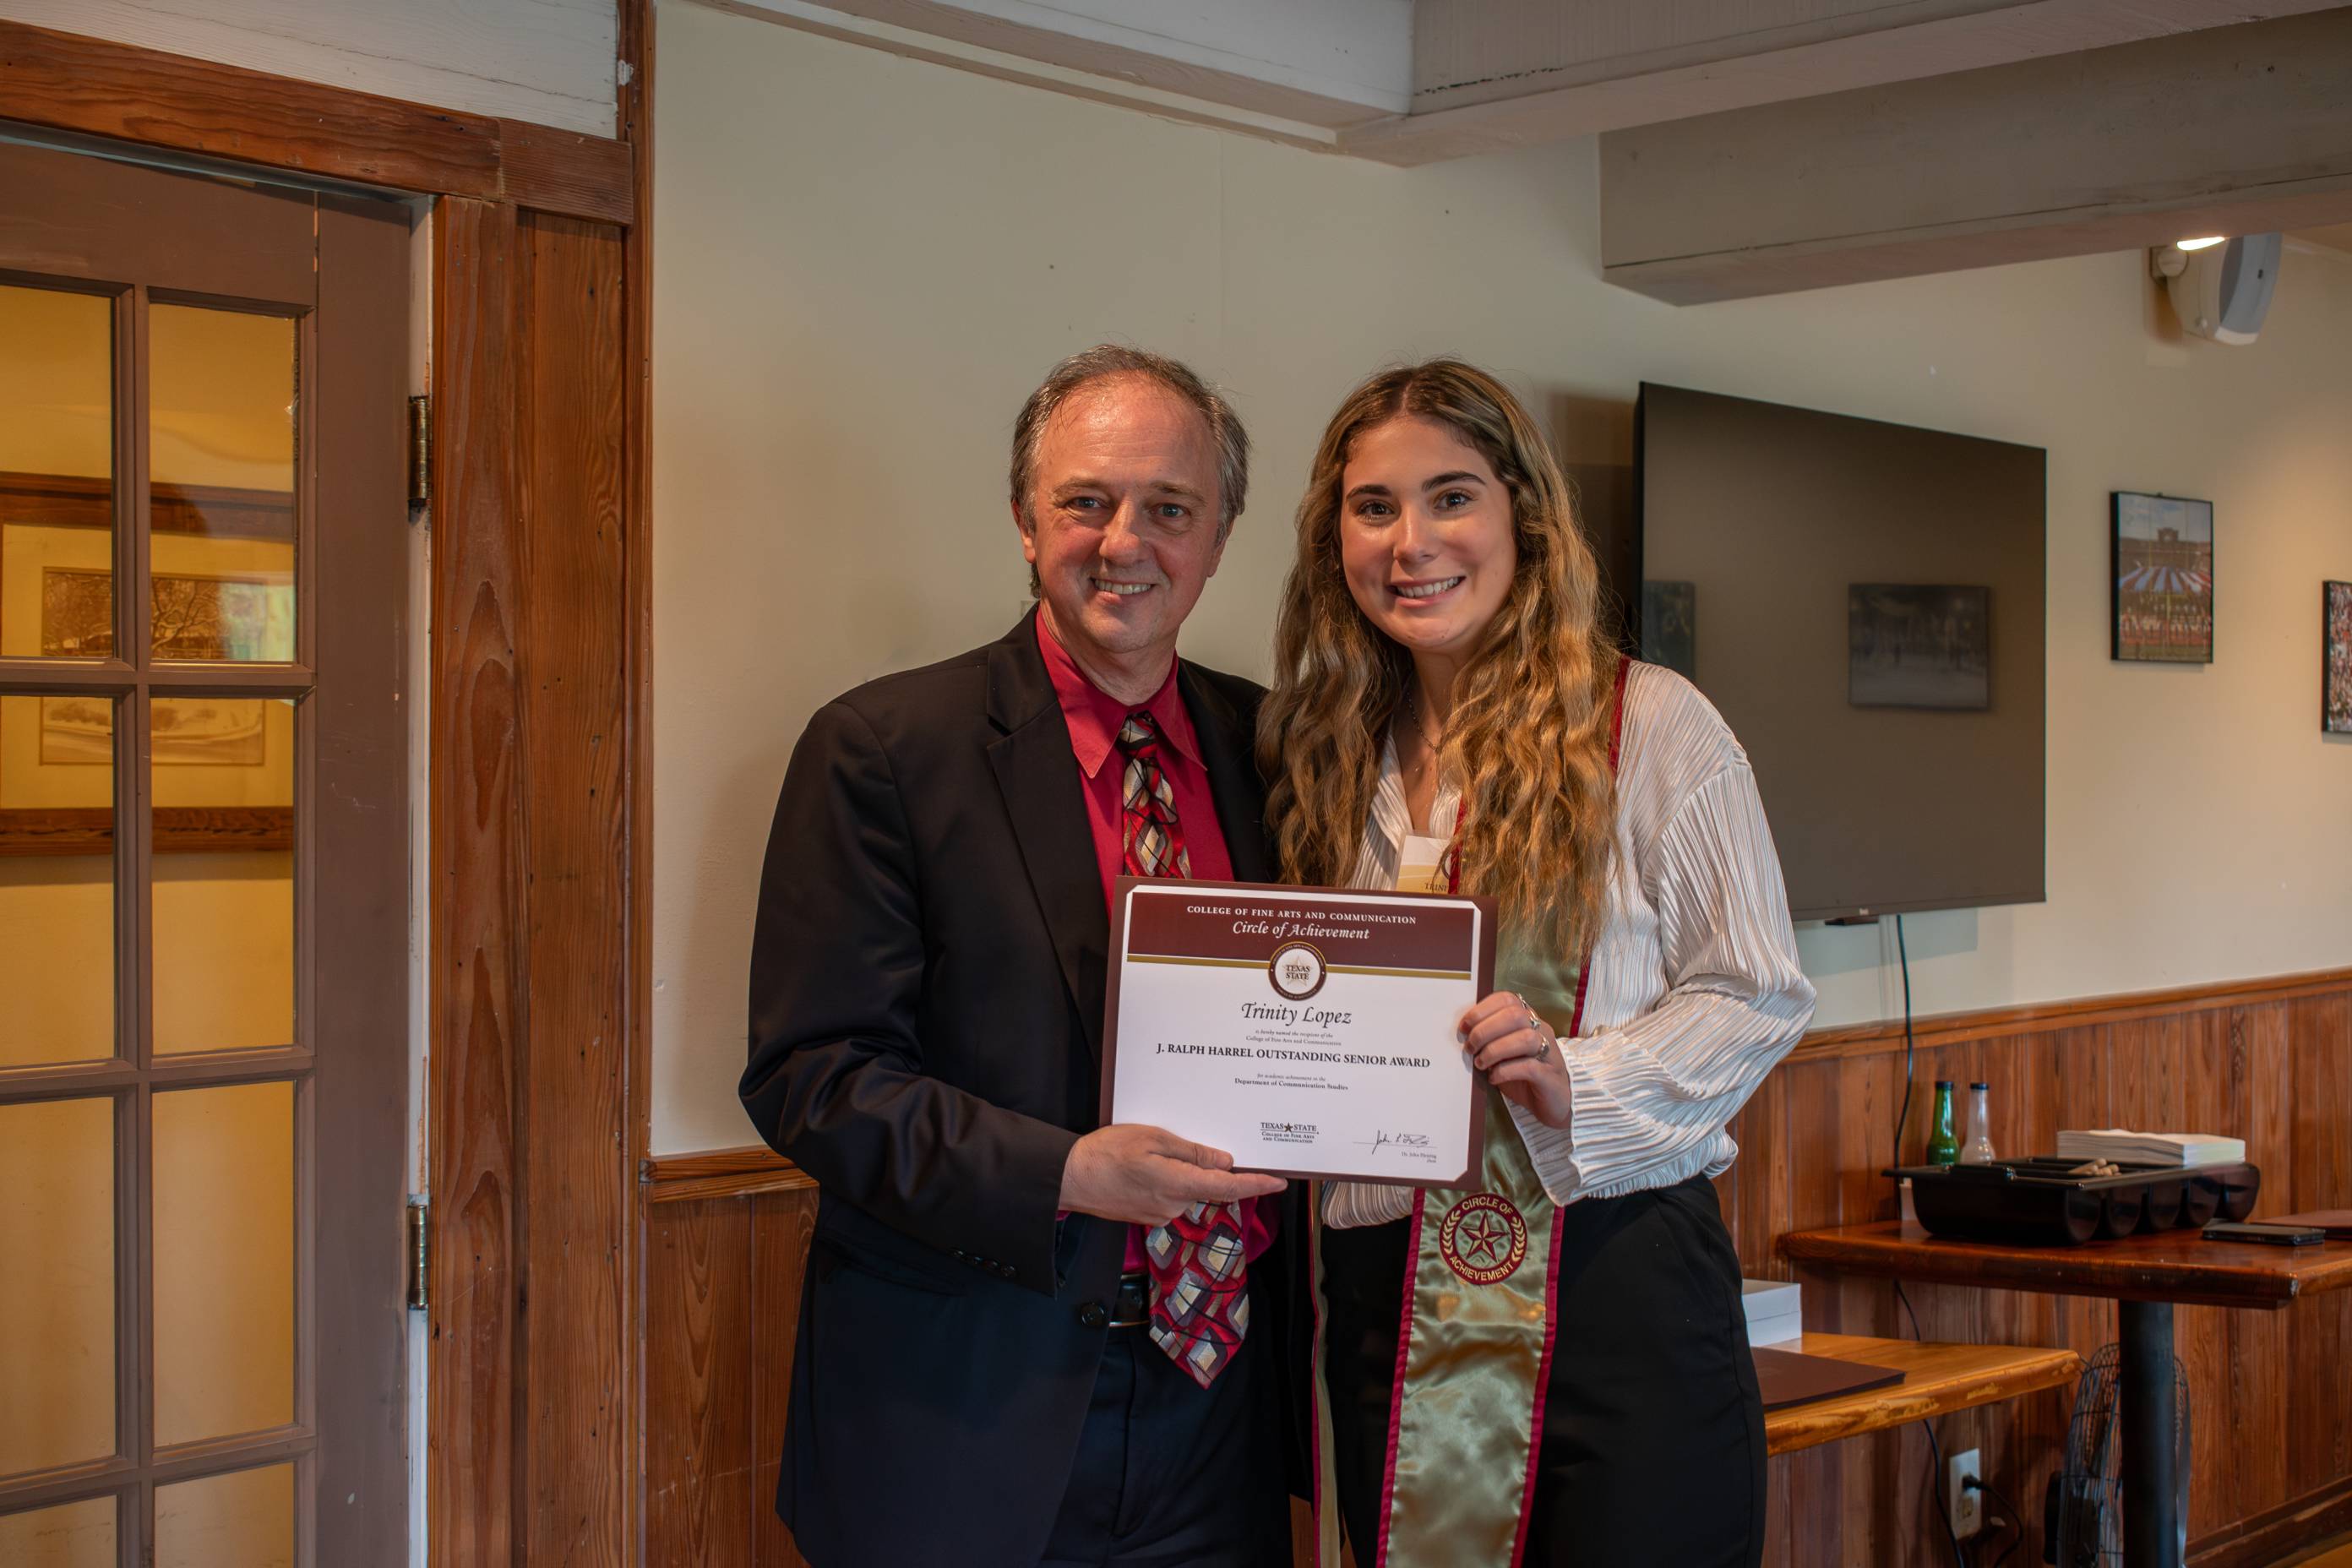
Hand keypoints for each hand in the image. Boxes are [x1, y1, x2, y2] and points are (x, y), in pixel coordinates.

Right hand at [1058, 1123, 1286, 1227]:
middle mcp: (1174, 1206)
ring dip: (1184, 1173)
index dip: (1256, 1185)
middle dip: (1207, 1167)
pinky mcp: (1148, 1216)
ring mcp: (1161, 1214)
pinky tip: (1147, 1165)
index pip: (1228, 1188)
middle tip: (1189, 1142)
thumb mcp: (1153, 1139)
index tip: (1278, 1182)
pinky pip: (1171, 1195)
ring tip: (1155, 1150)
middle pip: (1207, 1187)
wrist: (1070, 1178)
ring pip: (1188, 1190)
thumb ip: (1192, 1153)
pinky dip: (1169, 1180)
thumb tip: (1224, 1162)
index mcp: (1178, 1185)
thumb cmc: (1107, 1153)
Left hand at [1460, 990, 1573, 1129]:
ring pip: (1525, 1038)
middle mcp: (1542, 1031)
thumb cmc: (1525, 1076)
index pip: (1508, 1000)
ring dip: (1494, 1050)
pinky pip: (1529, 1066)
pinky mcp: (1550, 1076)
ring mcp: (1549, 1053)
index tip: (1464, 1027)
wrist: (1556, 1102)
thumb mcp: (1505, 1053)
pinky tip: (1494, 1077)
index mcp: (1529, 1020)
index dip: (1482, 1009)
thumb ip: (1490, 1040)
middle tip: (1470, 1048)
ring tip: (1481, 1064)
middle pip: (1515, 1016)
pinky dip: (1506, 1070)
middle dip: (1485, 1030)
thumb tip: (1462, 1035)